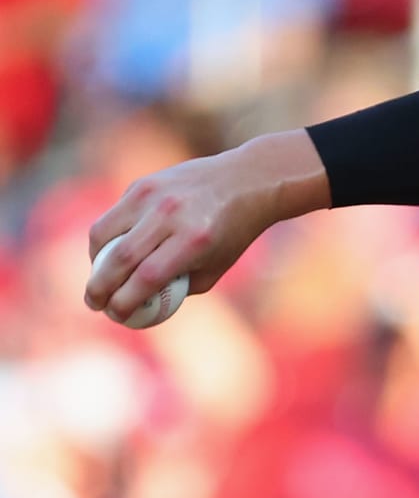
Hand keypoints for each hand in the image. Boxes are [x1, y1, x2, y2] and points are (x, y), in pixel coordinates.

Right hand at [84, 129, 329, 322]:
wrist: (245, 180)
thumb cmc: (232, 233)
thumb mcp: (216, 267)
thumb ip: (180, 286)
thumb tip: (141, 304)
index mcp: (194, 240)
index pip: (147, 277)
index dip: (125, 301)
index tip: (115, 316)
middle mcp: (170, 215)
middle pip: (119, 258)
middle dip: (99, 287)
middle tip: (94, 304)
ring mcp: (153, 196)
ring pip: (104, 233)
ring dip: (94, 262)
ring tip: (98, 279)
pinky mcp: (142, 184)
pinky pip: (113, 216)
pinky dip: (105, 238)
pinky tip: (109, 252)